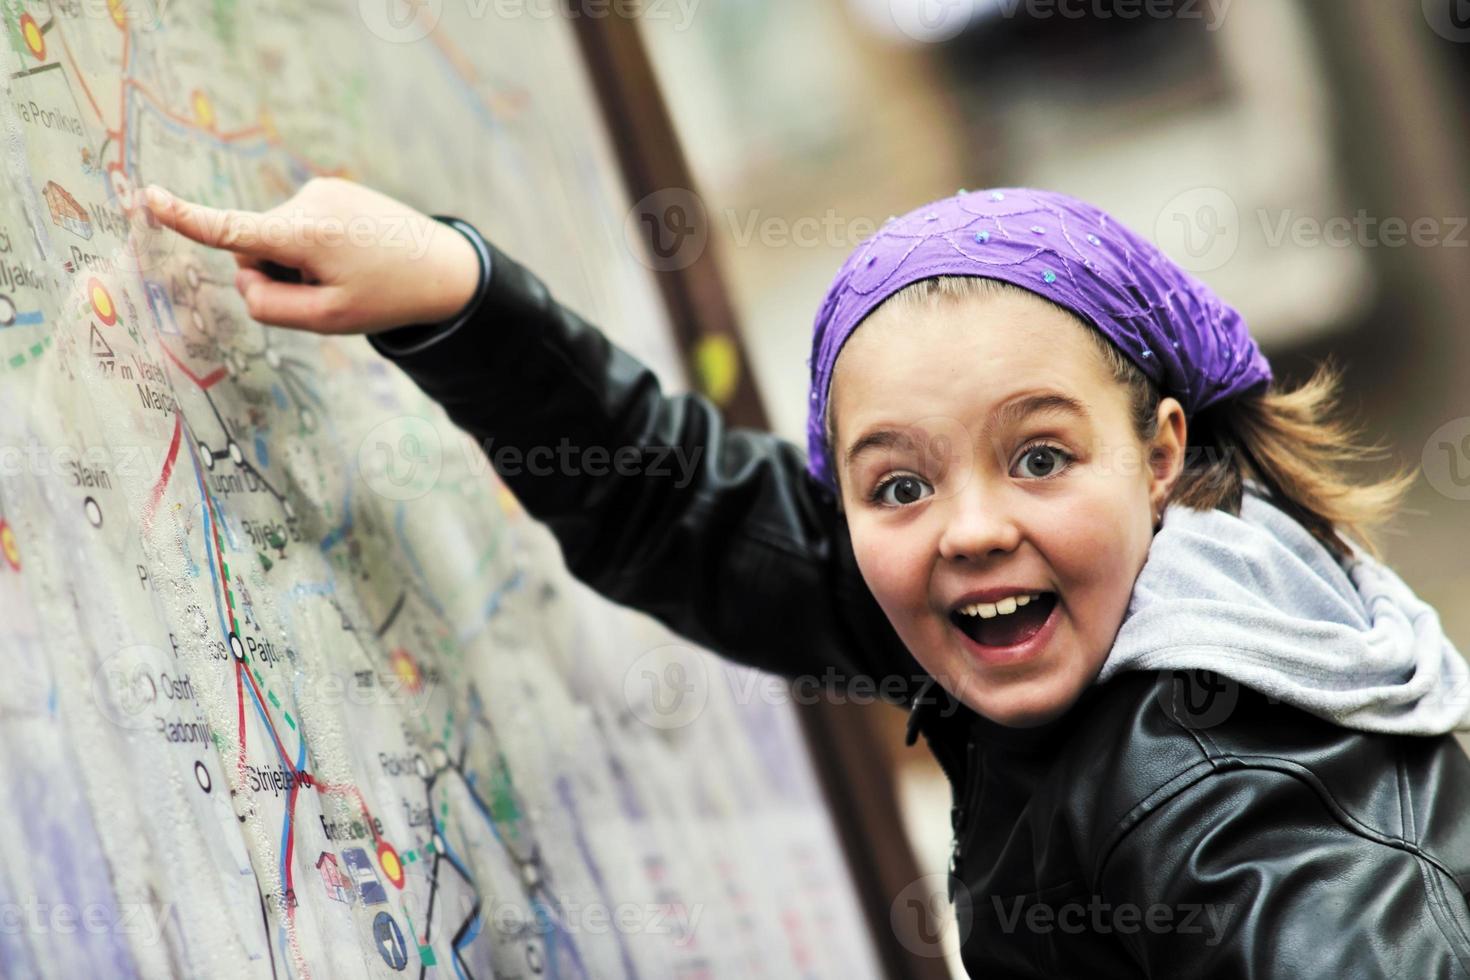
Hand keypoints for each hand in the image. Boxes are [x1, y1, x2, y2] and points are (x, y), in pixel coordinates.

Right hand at [142, 177, 480, 333]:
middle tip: (331, 291)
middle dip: (279, 276)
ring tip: (349, 272)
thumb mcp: (329, 319)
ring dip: (300, 263)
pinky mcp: (330, 190)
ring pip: (276, 241)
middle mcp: (308, 202)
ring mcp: (320, 191)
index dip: (186, 217)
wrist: (445, 266)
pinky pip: (298, 228)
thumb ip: (272, 307)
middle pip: (255, 253)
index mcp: (306, 235)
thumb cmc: (388, 298)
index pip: (233, 230)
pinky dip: (314, 247)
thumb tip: (243, 281)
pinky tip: (353, 255)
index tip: (149, 197)